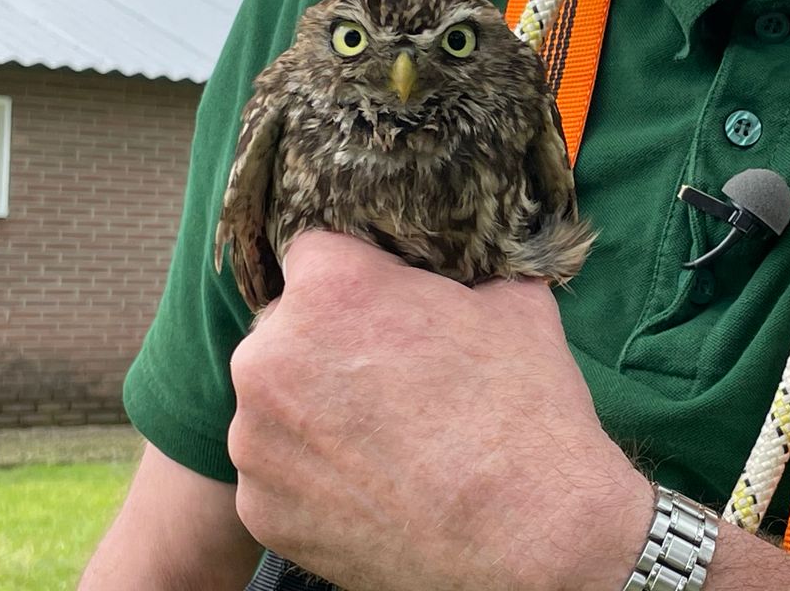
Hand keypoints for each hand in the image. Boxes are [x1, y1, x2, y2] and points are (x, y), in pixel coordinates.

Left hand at [228, 231, 652, 590]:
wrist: (532, 537)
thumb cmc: (527, 414)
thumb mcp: (517, 306)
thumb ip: (471, 274)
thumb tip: (476, 267)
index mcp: (331, 288)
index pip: (318, 254)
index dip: (360, 280)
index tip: (390, 309)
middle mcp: (272, 355)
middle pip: (287, 329)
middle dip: (331, 345)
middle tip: (392, 380)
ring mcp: (258, 439)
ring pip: (276, 404)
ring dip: (316, 413)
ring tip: (387, 442)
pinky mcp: (260, 508)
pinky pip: (278, 473)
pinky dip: (315, 478)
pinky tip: (373, 487)